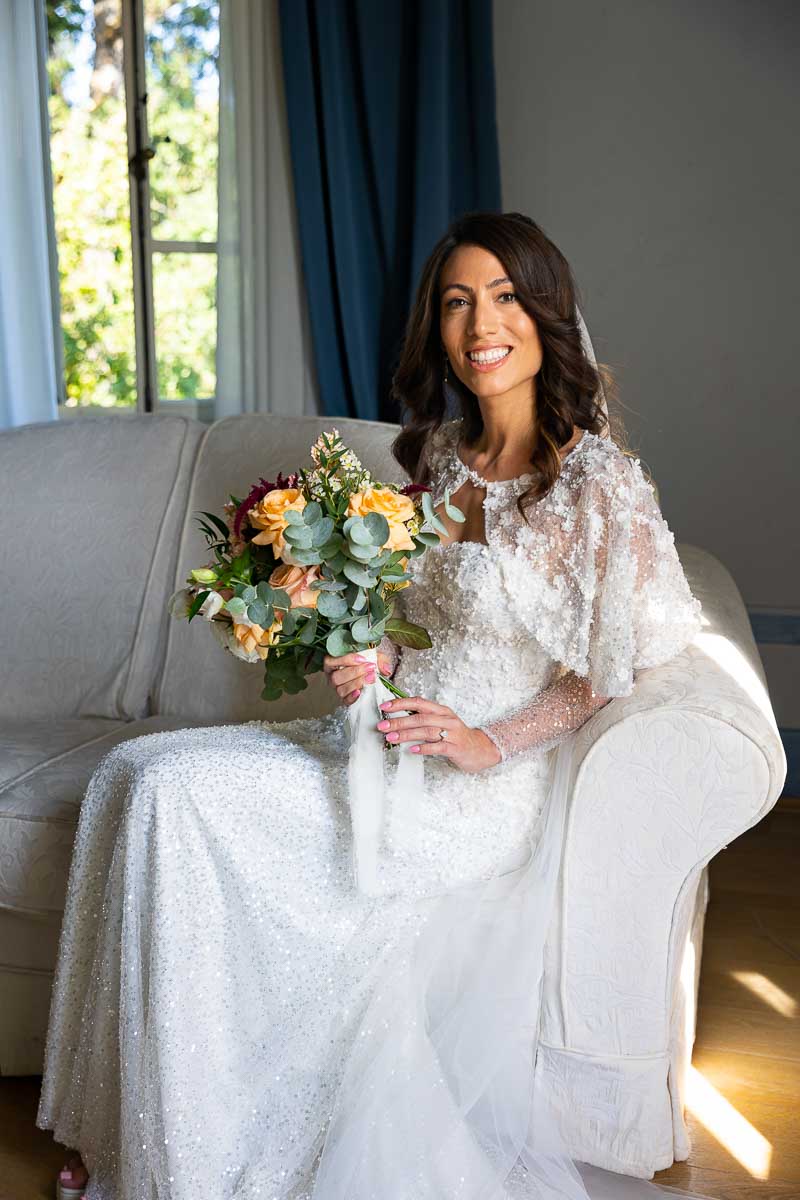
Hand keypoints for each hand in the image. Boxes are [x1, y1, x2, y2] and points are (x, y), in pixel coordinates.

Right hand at [322, 650, 393, 705]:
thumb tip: (386, 669)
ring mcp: (337, 689)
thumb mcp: (373, 656)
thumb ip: (380, 660)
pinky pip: (345, 700)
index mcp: (332, 663)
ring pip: (341, 689)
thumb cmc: (366, 662)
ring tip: (370, 678)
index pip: (331, 661)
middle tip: (370, 668)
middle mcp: (332, 676)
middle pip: (336, 677)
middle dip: (355, 672)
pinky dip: (353, 697)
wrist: (369, 673)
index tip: (362, 659)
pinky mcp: (344, 699)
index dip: (346, 660)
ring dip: (357, 683)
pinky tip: (360, 692)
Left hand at [375, 695, 501, 773]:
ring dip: (407, 734)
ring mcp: (453, 733)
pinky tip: (412, 750)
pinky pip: (438, 747)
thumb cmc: (457, 737)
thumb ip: (424, 720)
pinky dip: (424, 748)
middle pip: (420, 717)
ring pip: (426, 731)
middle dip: (399, 721)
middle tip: (382, 726)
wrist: (481, 749)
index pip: (419, 702)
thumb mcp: (442, 723)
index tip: (384, 707)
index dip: (401, 703)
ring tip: (391, 738)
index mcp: (441, 711)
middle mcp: (447, 719)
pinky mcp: (456, 747)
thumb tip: (398, 719)